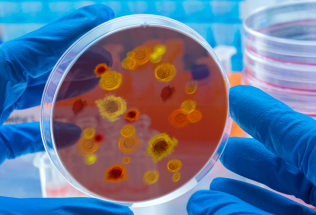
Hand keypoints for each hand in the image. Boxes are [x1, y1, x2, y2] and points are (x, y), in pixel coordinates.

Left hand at [0, 4, 132, 213]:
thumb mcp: (4, 209)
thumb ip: (62, 210)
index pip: (35, 49)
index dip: (72, 28)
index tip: (103, 12)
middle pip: (33, 64)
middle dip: (73, 57)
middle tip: (108, 55)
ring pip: (23, 88)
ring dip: (59, 86)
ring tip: (95, 83)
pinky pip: (14, 122)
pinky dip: (41, 124)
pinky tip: (69, 129)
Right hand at [187, 85, 315, 214]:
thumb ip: (243, 214)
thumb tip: (199, 202)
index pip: (304, 136)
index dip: (266, 114)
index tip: (234, 97)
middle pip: (299, 162)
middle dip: (255, 153)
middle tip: (221, 144)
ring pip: (296, 191)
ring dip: (253, 186)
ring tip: (216, 183)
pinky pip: (296, 213)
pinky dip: (262, 207)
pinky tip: (232, 204)